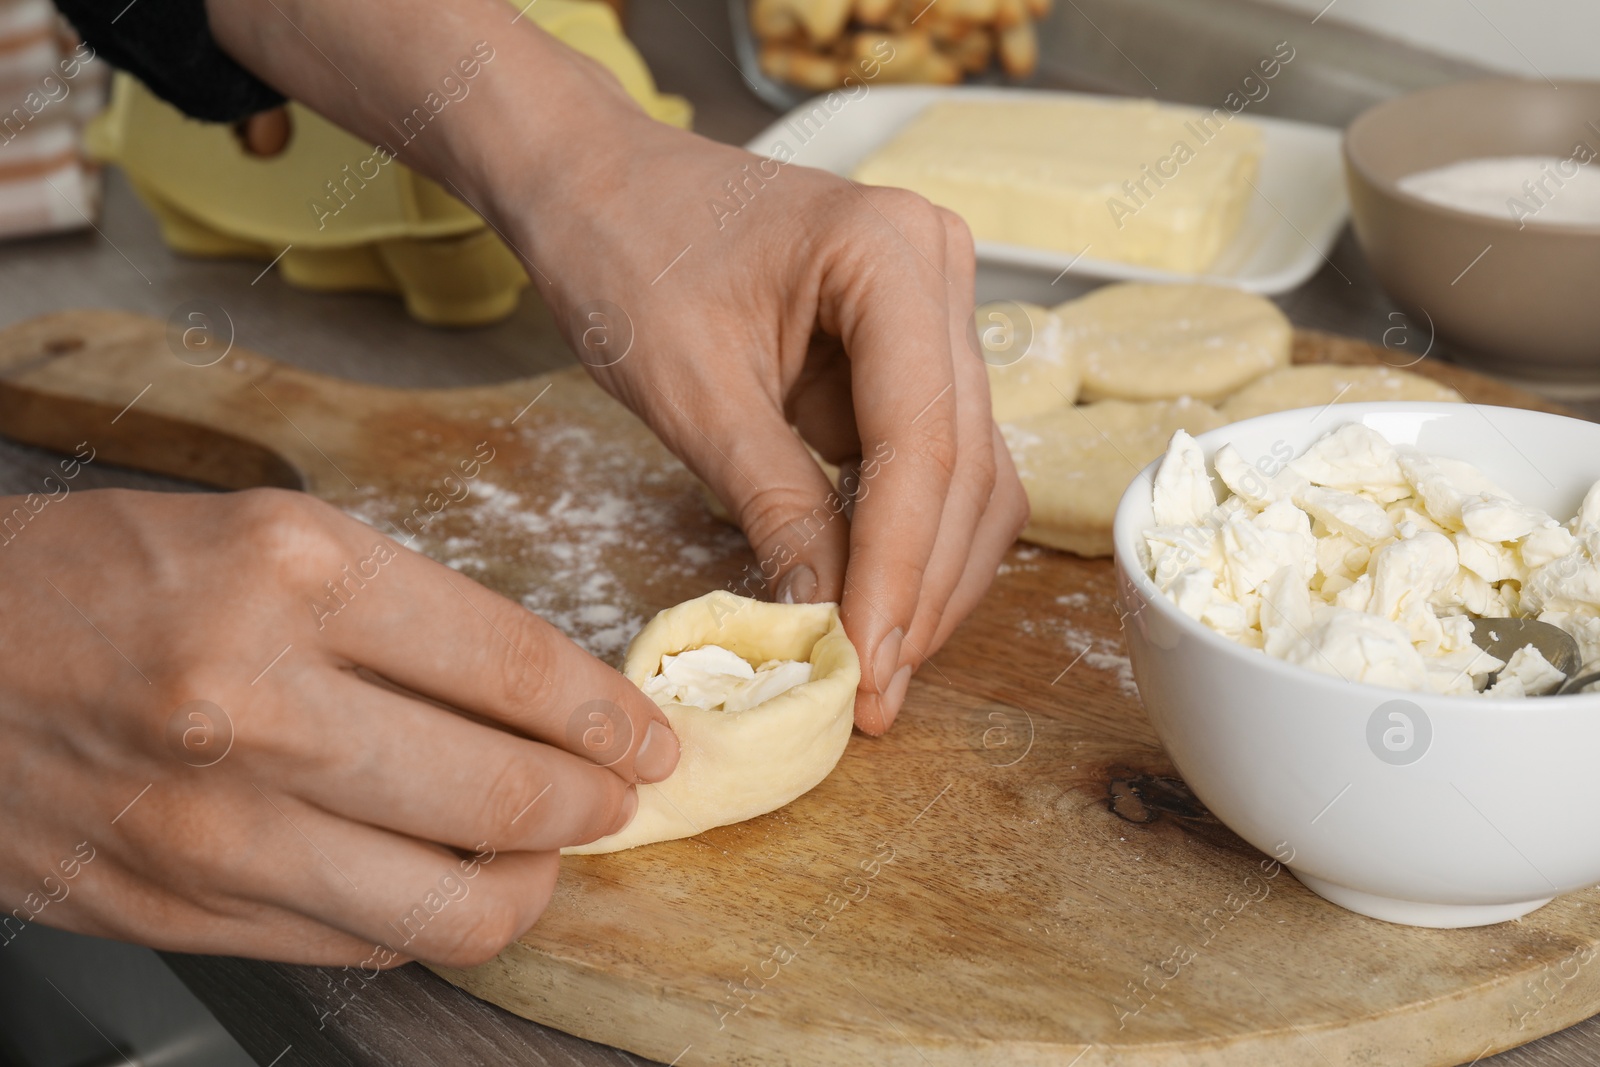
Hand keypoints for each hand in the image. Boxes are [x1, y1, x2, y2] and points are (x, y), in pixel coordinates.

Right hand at [0, 488, 676, 966]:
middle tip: (616, 793)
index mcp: (292, 573)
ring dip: (532, 882)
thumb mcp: (264, 539)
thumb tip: (541, 701)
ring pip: (449, 903)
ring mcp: (218, 824)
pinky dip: (432, 917)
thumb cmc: (100, 582)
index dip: (605, 712)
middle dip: (592, 801)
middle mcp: (259, 702)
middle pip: (503, 792)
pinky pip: (362, 942)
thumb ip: (406, 621)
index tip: (644, 735)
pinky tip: (446, 879)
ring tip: (546, 852)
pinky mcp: (184, 910)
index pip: (512, 663)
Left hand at [505, 110, 1029, 734]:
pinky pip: (932, 464)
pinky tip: (871, 606)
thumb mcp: (690, 390)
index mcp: (890, 253)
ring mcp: (932, 314)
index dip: (898, 567)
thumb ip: (772, 501)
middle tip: (876, 692)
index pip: (923, 441)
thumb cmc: (622, 253)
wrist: (593, 184)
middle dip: (918, 589)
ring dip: (927, 578)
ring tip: (876, 668)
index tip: (868, 665)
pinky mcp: (906, 357)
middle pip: (963, 466)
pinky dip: (906, 540)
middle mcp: (938, 273)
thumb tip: (825, 621)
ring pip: (969, 475)